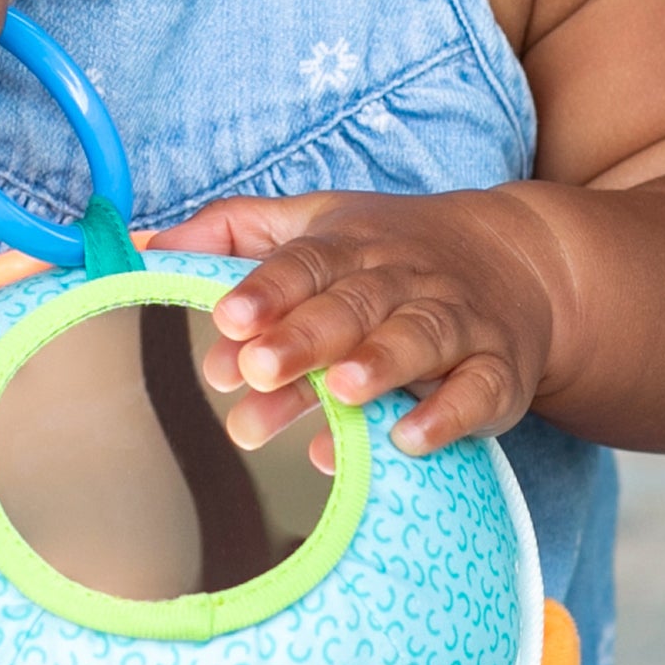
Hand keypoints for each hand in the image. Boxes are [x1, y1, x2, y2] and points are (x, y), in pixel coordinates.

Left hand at [148, 188, 564, 457]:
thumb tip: (144, 242)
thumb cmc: (392, 253)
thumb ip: (234, 233)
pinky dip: (447, 415)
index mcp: (352, 247)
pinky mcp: (496, 372)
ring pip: (418, 339)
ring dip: (378, 365)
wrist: (520, 262)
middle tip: (258, 368)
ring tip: (336, 393)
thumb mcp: (317, 225)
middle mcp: (403, 281)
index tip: (228, 318)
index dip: (267, 289)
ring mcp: (455, 324)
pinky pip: (477, 392)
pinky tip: (408, 438)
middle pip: (354, 304)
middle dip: (306, 336)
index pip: (304, 263)